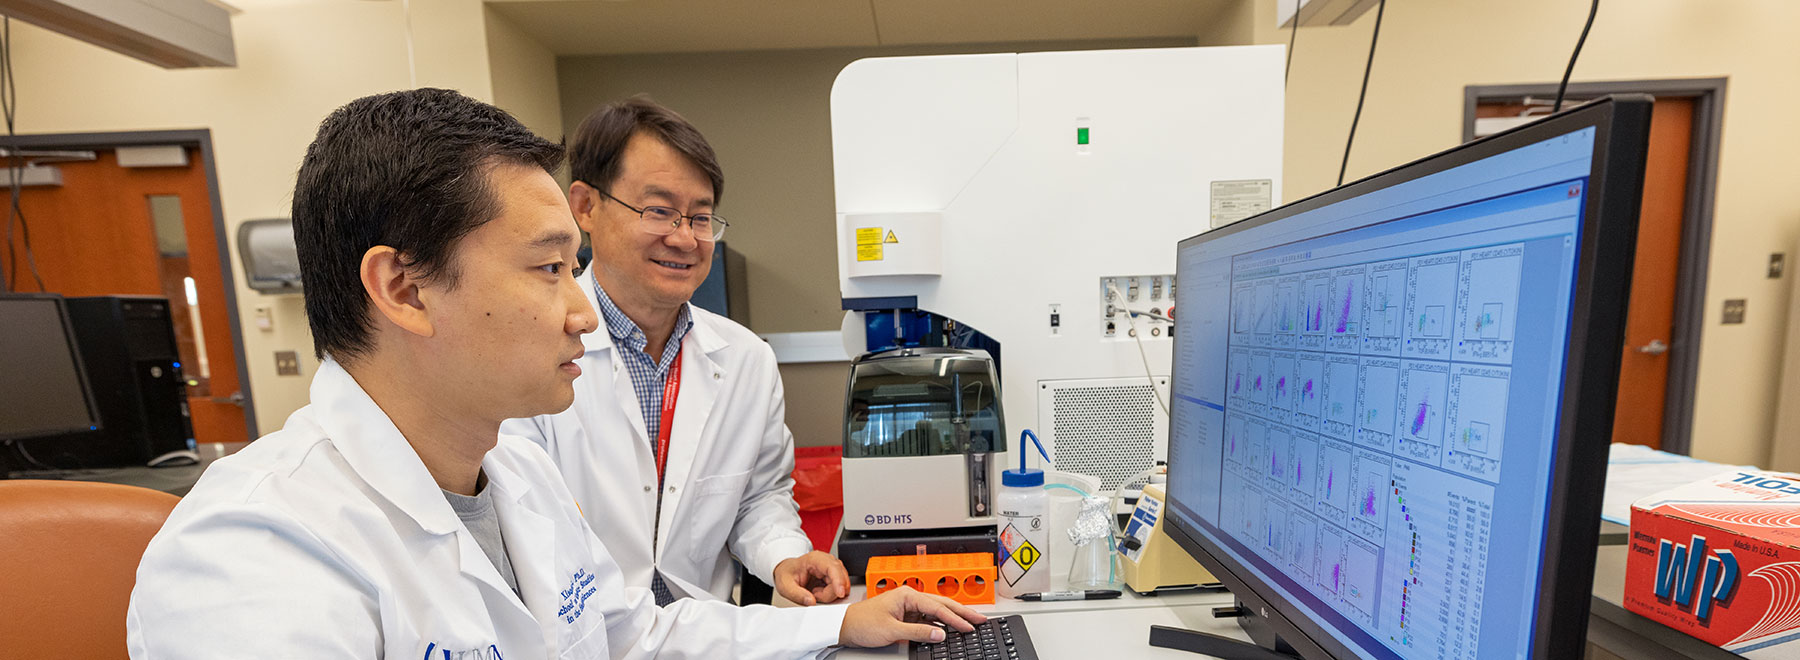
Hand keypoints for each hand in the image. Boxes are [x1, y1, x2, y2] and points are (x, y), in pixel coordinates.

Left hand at [772, 551, 849, 604]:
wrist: (786, 571)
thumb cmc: (786, 575)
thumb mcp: (785, 586)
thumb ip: (797, 595)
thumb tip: (812, 601)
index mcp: (814, 559)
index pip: (832, 567)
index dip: (839, 580)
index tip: (840, 593)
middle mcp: (826, 561)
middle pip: (840, 577)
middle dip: (830, 592)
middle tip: (814, 595)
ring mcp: (831, 568)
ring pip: (842, 585)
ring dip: (830, 594)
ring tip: (814, 592)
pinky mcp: (834, 576)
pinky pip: (839, 588)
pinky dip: (831, 594)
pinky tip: (819, 592)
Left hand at [838, 586, 986, 646]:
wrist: (845, 626)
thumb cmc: (862, 623)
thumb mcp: (892, 630)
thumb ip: (918, 632)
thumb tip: (940, 633)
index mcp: (907, 594)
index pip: (938, 607)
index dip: (956, 618)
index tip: (970, 626)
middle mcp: (909, 597)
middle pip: (942, 604)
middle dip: (962, 612)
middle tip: (980, 619)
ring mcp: (908, 606)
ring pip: (936, 611)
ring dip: (953, 618)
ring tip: (971, 623)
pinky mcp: (906, 615)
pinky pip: (928, 618)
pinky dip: (940, 624)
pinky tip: (950, 629)